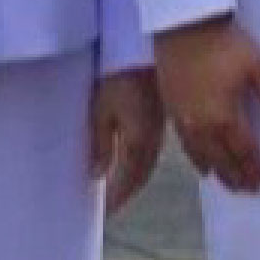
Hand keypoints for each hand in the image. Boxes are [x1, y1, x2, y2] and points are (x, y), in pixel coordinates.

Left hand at [90, 67, 163, 214]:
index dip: (116, 197)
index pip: (127, 179)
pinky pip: (154, 149)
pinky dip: (144, 162)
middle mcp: (153, 138)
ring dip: (136, 179)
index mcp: (138, 140)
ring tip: (122, 189)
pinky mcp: (161, 116)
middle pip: (141, 175)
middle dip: (126, 192)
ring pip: (150, 163)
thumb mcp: (101, 109)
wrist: (144, 46)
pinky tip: (138, 161)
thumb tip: (98, 174)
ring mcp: (160, 127)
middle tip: (113, 206)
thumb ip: (101, 143)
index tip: (105, 213)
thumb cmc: (118, 74)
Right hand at [155, 15, 259, 193]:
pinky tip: (202, 165)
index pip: (245, 151)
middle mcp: (203, 124)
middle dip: (240, 177)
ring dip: (219, 173)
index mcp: (225, 116)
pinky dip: (197, 160)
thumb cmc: (223, 43)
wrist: (183, 25)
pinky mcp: (171, 108)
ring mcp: (184, 118)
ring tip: (231, 186)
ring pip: (203, 157)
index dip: (257, 168)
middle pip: (224, 159)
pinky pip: (185, 144)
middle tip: (252, 191)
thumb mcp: (257, 66)